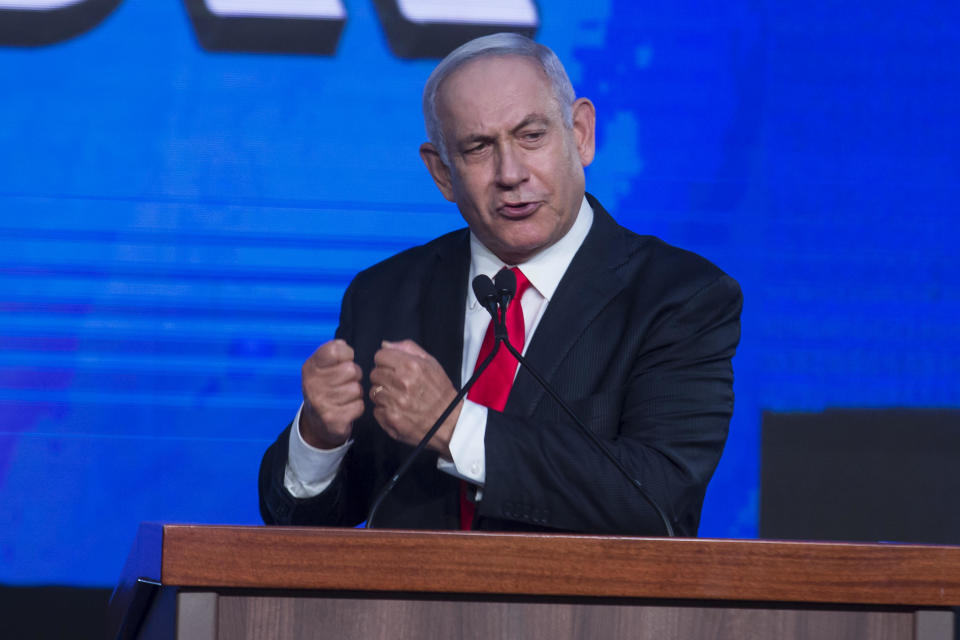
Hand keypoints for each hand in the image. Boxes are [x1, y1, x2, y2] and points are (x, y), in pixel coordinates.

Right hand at [299, 339, 363, 448]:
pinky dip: (357, 407)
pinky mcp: (333, 420)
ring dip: (356, 393)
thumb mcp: (322, 367)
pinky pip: (359, 406)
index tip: (343, 362)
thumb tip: (343, 346)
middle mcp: (312, 385)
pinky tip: (346, 408)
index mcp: (310, 368)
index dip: (346, 354)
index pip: (335, 350)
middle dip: (354, 376)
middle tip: (345, 383)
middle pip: (351, 370)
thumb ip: (333, 352)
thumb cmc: (326, 388)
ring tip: (345, 396)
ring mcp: (321, 403)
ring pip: (357, 389)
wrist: (316, 422)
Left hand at [369, 340, 460, 458]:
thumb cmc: (440, 392)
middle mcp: (402, 383)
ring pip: (373, 392)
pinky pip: (376, 410)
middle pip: (374, 373)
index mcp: (411, 366)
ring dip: (383, 394)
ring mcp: (395, 402)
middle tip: (397, 384)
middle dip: (383, 377)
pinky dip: (385, 410)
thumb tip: (385, 344)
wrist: (449, 421)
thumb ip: (407, 348)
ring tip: (399, 398)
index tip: (392, 368)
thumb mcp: (431, 363)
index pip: (380, 356)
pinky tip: (398, 410)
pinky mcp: (391, 419)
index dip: (386, 361)